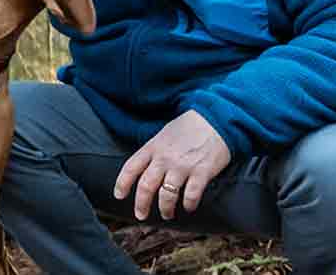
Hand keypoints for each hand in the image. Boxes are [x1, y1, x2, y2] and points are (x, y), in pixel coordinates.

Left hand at [113, 110, 230, 220]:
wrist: (216, 119)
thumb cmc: (189, 127)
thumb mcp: (163, 135)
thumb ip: (153, 153)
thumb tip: (144, 171)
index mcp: (152, 148)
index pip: (130, 168)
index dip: (122, 184)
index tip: (118, 196)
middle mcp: (164, 158)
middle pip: (146, 186)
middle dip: (141, 205)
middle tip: (141, 215)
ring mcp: (183, 166)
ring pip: (167, 195)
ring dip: (165, 209)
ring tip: (167, 214)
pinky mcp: (202, 172)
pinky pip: (191, 195)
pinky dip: (189, 205)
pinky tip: (189, 207)